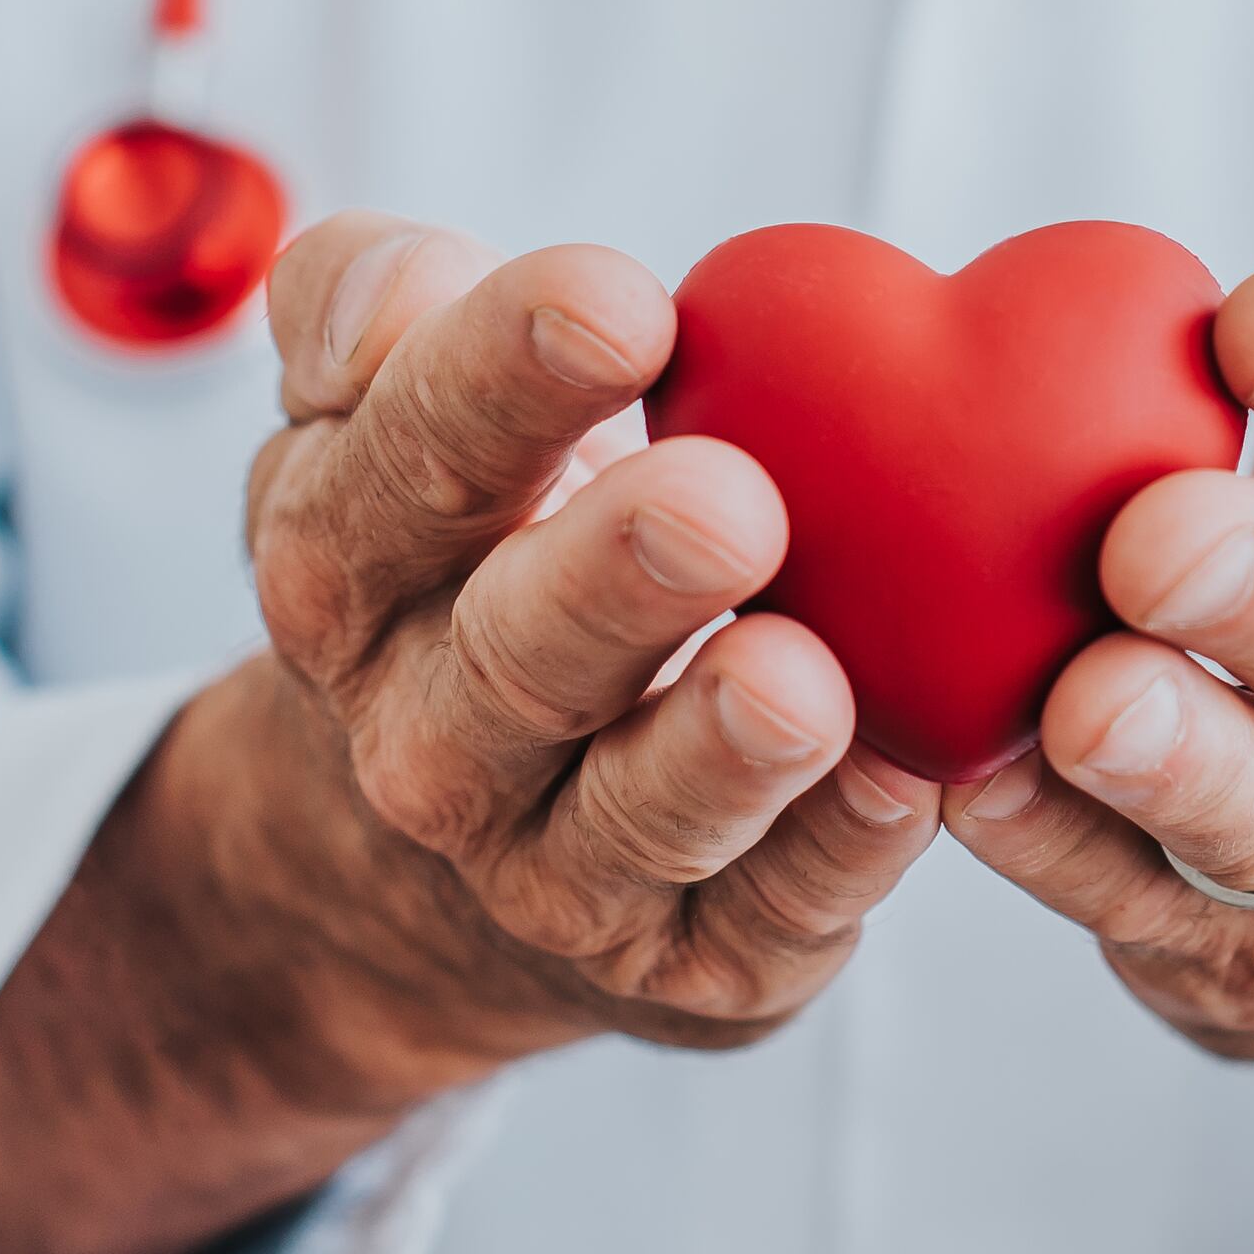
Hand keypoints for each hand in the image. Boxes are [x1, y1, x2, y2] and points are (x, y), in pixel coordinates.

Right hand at [0, 214, 936, 1253]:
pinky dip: (834, 860)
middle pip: (514, 658)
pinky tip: (906, 786)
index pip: (406, 464)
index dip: (501, 378)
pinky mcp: (688, 962)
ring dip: (720, 753)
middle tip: (725, 500)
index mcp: (347, 567)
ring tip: (799, 680)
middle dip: (615, 580)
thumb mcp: (378, 410)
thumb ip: (374, 302)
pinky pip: (767, 916)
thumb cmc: (471, 547)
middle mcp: (428, 735)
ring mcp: (552, 864)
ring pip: (634, 815)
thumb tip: (404, 290)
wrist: (460, 830)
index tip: (623, 299)